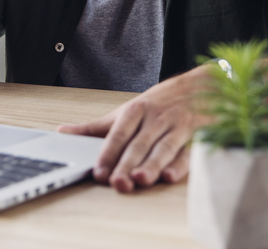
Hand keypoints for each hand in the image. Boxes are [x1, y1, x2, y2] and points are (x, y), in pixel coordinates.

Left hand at [58, 66, 211, 191]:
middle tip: (118, 182)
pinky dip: (181, 164)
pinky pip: (189, 151)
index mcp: (136, 110)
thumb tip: (63, 132)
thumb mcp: (127, 110)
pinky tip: (171, 175)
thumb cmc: (161, 102)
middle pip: (139, 144)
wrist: (204, 85)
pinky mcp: (197, 135)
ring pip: (163, 148)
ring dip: (152, 165)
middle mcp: (156, 118)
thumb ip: (96, 127)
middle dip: (128, 164)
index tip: (99, 172)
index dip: (108, 153)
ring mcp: (177, 126)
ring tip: (141, 180)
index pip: (119, 133)